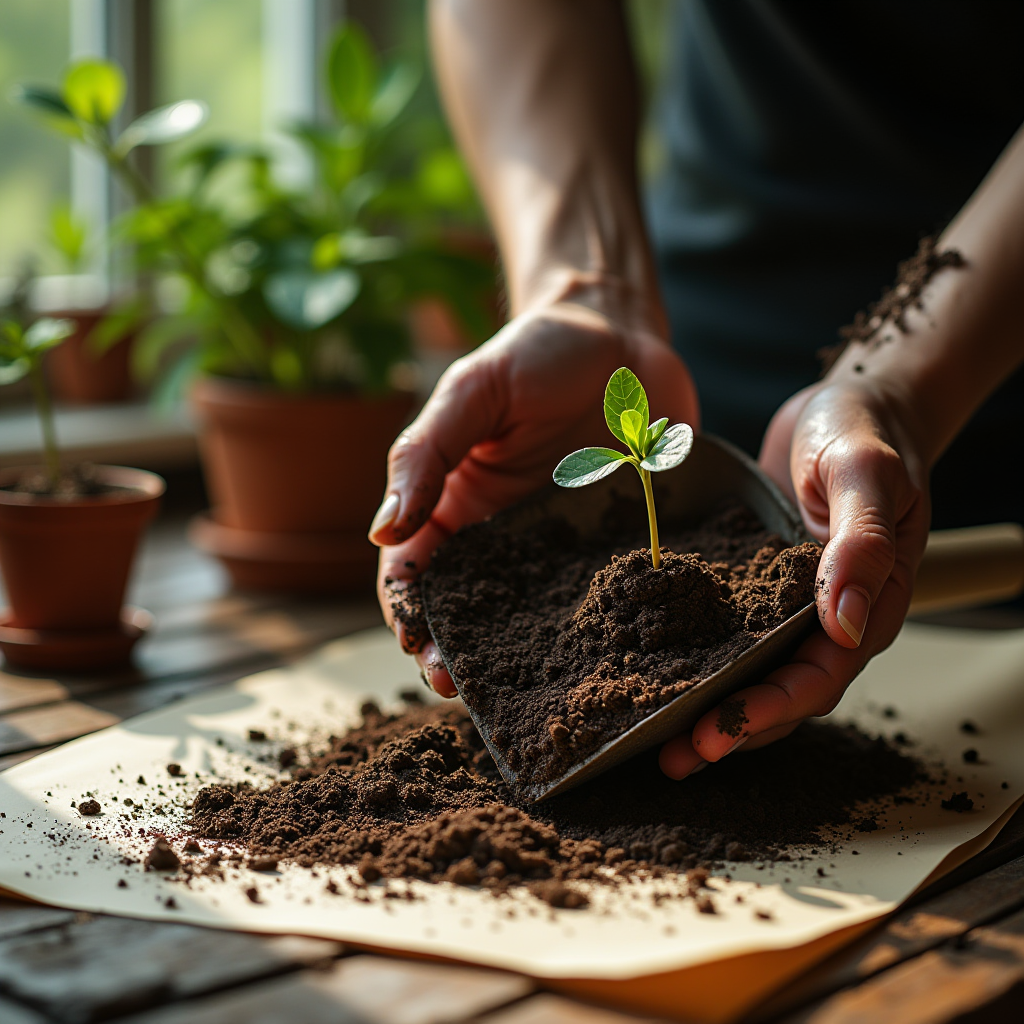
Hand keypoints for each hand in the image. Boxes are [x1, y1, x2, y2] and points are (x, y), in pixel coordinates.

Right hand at [370, 299, 697, 695]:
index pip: (415, 572)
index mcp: (456, 503)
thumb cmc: (536, 353)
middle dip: (460, 652)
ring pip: (536, 616)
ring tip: (527, 688)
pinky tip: (605, 652)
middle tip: (468, 688)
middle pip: (472, 610)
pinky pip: (605, 593)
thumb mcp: (472, 392)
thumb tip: (382, 532)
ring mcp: (562, 545)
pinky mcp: (616, 544)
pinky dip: (599, 628)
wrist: (621, 332)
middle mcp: (505, 535)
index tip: (418, 647)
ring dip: (524, 656)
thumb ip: (426, 455)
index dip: (409, 613)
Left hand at [659, 377, 930, 777]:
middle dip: (731, 727)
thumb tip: (841, 624)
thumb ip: (861, 543)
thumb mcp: (866, 473)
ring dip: (708, 705)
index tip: (720, 730)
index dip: (771, 708)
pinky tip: (653, 670)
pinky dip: (696, 656)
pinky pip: (726, 630)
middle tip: (677, 757)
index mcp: (868, 603)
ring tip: (655, 738)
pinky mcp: (754, 586)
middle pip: (781, 689)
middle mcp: (827, 616)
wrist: (843, 405)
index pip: (820, 675)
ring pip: (751, 670)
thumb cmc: (864, 432)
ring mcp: (787, 604)